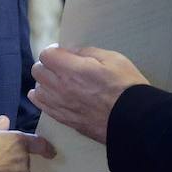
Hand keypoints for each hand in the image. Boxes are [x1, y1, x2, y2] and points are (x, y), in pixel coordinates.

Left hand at [29, 46, 147, 143]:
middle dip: (47, 64)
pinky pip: (43, 107)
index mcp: (72, 70)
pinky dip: (43, 99)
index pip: (46, 55)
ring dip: (45, 82)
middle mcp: (61, 88)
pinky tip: (50, 95)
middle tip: (60, 65)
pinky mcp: (65, 120)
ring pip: (37, 90)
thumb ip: (87, 52)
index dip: (54, 51)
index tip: (62, 52)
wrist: (134, 119)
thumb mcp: (112, 58)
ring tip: (57, 82)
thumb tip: (71, 52)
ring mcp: (61, 106)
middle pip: (37, 71)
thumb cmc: (126, 86)